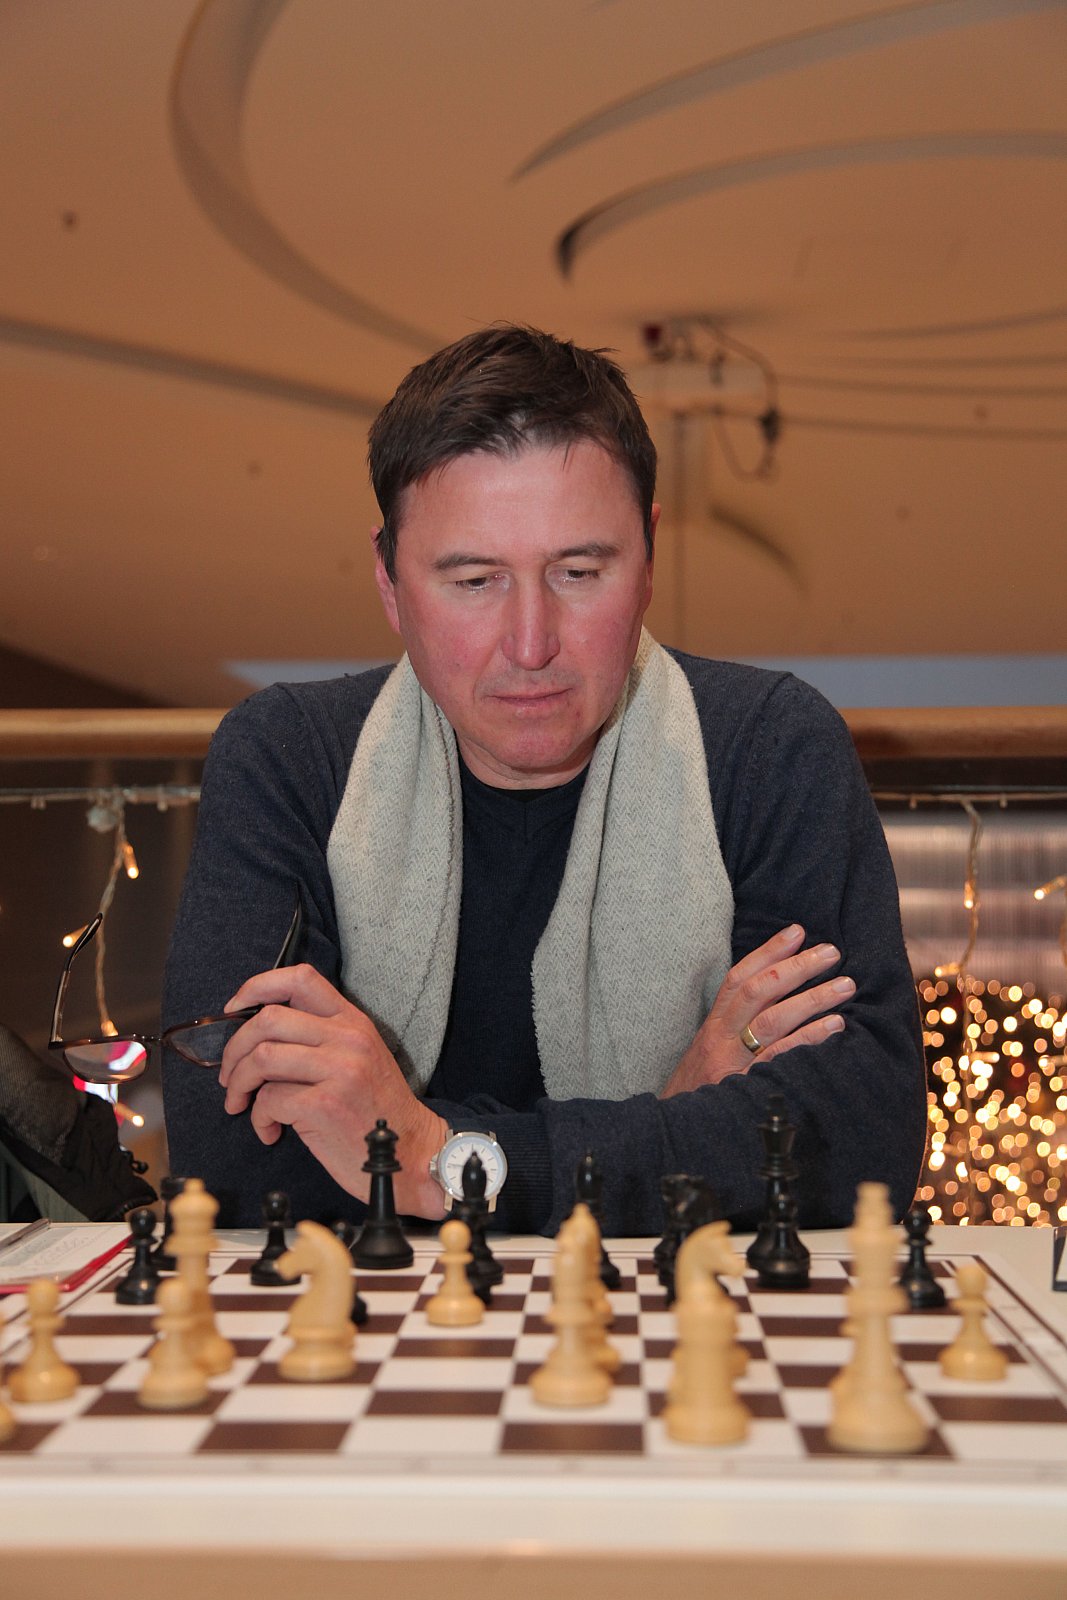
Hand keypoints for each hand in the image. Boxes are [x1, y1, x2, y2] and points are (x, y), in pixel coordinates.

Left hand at [217, 963, 447, 1216]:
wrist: (411, 1153)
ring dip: (239, 1084)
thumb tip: (258, 1033)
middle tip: (229, 1076)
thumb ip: (321, 1037)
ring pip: (261, 1058)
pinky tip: (271, 1131)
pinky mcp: (325, 1105)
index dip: (257, 987)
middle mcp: (347, 1038)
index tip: (234, 1008)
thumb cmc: (376, 1110)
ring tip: (240, 1104)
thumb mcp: (360, 1057)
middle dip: (234, 1049)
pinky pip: (269, 1101)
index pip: (300, 979)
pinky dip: (259, 1119)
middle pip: (268, 1020)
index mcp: (353, 1021)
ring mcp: (339, 1070)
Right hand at [660, 924, 853, 1097]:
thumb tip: (777, 1004)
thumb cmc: (699, 1092)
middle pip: (758, 990)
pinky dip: (810, 1037)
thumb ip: (735, 1029)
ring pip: (773, 1019)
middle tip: (831, 952)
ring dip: (812, 998)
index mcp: (713, 1026)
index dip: (768, 952)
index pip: (739, 978)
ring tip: (844, 985)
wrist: (673, 1129)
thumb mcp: (710, 1053)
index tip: (796, 932)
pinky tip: (835, 1026)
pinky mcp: (746, 1085)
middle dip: (796, 966)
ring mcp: (733, 1061)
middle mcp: (721, 1037)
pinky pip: (782, 1056)